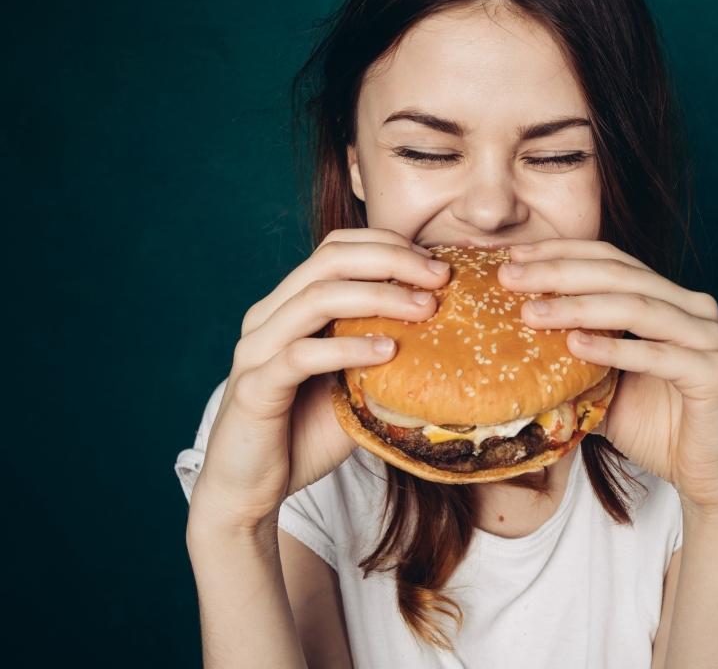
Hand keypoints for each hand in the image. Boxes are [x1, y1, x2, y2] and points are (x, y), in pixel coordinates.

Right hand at [188, 228, 451, 530]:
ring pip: (316, 299)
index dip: (388, 245)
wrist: (251, 491)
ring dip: (378, 297)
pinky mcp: (254, 388)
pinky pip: (302, 355)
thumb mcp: (354, 383)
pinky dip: (348, 347)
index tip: (436, 263)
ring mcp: (257, 350)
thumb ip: (382, 352)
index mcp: (288, 306)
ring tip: (425, 308)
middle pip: (329, 260)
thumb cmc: (304, 434)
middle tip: (441, 277)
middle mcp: (268, 317)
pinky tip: (387, 352)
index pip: (335, 249)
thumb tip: (448, 335)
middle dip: (392, 260)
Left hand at [497, 239, 717, 516]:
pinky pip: (659, 355)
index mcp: (666, 298)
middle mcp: (691, 308)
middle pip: (618, 274)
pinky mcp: (714, 373)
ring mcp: (707, 337)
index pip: (609, 259)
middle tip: (509, 276)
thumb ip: (571, 359)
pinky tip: (575, 345)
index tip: (513, 254)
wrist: (706, 474)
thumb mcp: (602, 385)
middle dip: (559, 273)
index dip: (561, 252)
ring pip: (637, 307)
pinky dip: (615, 349)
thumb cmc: (654, 426)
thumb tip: (507, 344)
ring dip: (579, 307)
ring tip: (531, 312)